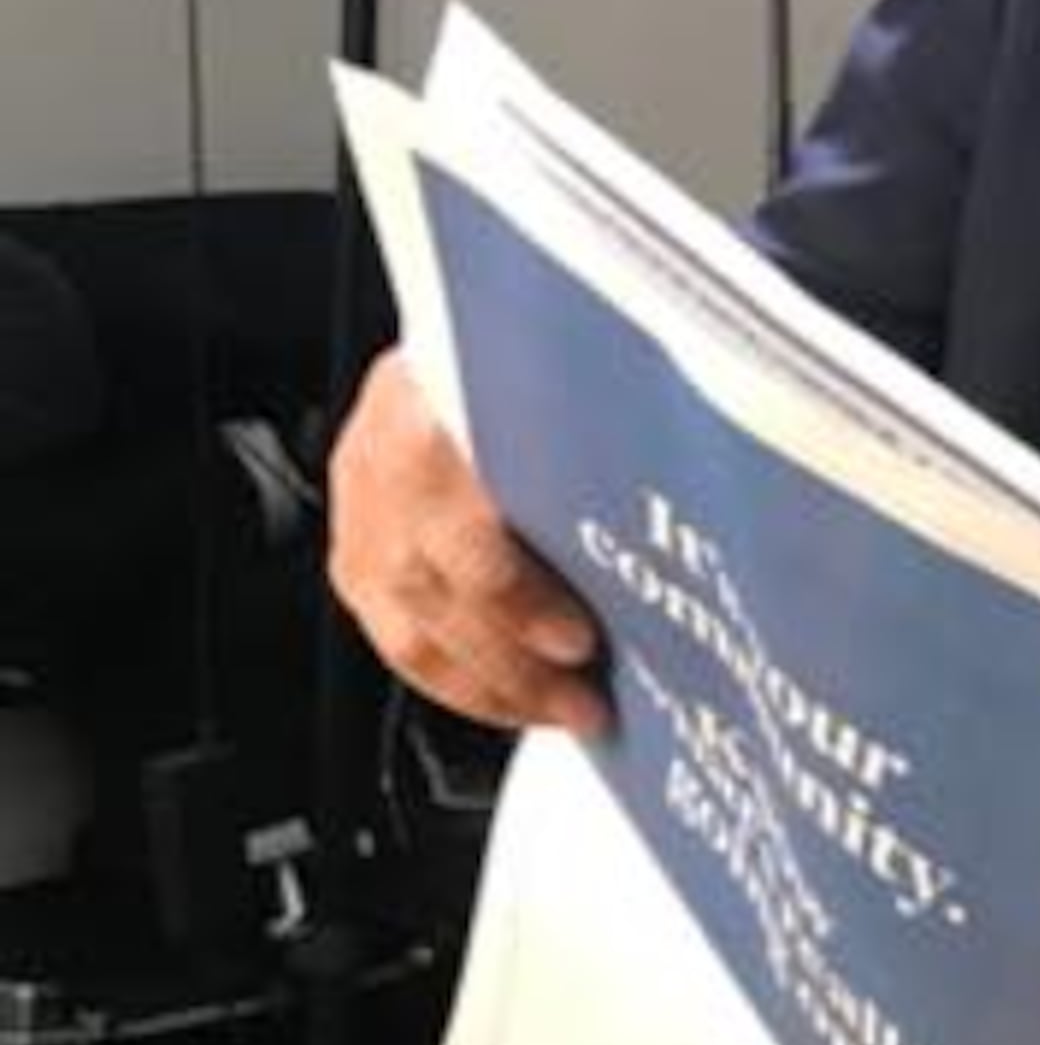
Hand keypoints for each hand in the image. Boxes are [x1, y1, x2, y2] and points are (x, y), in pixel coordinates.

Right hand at [328, 347, 607, 734]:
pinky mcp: (354, 547)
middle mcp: (381, 451)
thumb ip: (603, 451)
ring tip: (562, 714)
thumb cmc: (545, 359)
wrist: (474, 331)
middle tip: (588, 705)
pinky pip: (398, 636)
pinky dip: (460, 679)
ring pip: (407, 629)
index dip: (517, 597)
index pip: (458, 520)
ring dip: (491, 689)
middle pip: (430, 590)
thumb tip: (679, 536)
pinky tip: (514, 698)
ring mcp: (359, 503)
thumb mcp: (578, 380)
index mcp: (433, 400)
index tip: (582, 641)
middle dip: (516, 667)